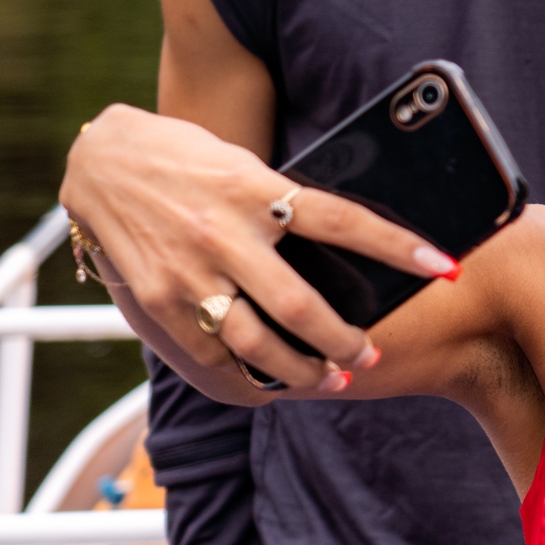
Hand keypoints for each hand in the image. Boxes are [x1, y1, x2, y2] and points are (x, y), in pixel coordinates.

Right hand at [61, 104, 455, 393]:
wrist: (100, 159)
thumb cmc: (186, 156)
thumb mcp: (243, 164)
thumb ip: (284, 201)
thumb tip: (346, 240)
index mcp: (257, 188)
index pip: (345, 220)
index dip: (399, 246)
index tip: (445, 265)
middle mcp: (225, 232)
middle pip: (301, 307)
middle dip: (345, 342)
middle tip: (370, 354)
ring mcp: (190, 271)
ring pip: (258, 345)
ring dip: (301, 372)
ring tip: (329, 378)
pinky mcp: (159, 300)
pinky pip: (210, 356)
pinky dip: (245, 379)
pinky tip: (268, 387)